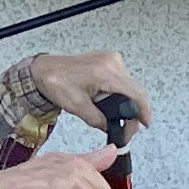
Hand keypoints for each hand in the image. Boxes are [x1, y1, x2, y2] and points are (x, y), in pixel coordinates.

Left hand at [28, 49, 148, 135]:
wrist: (43, 69)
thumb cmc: (55, 83)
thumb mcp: (77, 107)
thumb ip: (98, 120)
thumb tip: (112, 128)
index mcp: (105, 73)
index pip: (135, 93)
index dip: (144, 111)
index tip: (145, 124)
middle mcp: (112, 62)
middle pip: (134, 91)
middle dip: (132, 111)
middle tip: (125, 129)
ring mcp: (110, 59)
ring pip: (128, 86)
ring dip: (125, 102)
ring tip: (115, 118)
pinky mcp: (107, 60)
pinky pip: (121, 80)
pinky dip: (119, 93)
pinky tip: (111, 104)